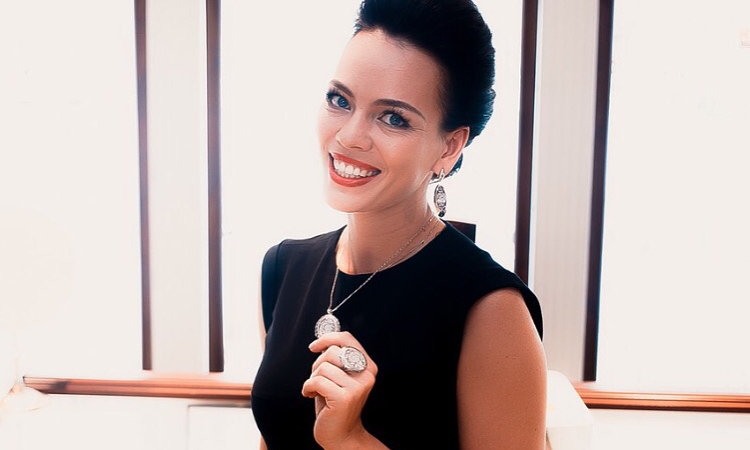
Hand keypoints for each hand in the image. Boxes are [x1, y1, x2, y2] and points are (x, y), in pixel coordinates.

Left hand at [301, 331, 377, 447]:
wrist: (341, 434)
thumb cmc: (334, 404)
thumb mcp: (339, 377)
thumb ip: (336, 359)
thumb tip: (322, 340)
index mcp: (368, 366)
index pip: (347, 339)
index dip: (328, 338)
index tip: (314, 346)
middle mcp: (367, 375)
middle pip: (332, 352)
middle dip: (317, 365)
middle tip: (318, 380)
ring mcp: (357, 387)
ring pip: (322, 367)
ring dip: (313, 379)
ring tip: (317, 390)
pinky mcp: (345, 398)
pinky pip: (317, 381)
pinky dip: (308, 388)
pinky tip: (311, 395)